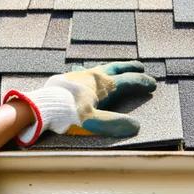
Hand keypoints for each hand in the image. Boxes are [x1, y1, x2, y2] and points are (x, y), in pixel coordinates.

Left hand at [42, 60, 157, 136]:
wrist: (41, 105)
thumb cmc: (66, 113)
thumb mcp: (93, 121)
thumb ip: (114, 123)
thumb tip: (135, 126)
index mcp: (103, 84)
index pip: (128, 80)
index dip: (141, 82)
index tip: (152, 83)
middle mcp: (92, 75)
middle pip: (115, 68)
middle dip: (129, 68)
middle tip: (139, 67)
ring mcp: (79, 75)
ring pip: (99, 67)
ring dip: (111, 67)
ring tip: (116, 69)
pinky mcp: (66, 79)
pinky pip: (83, 72)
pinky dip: (91, 72)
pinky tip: (85, 73)